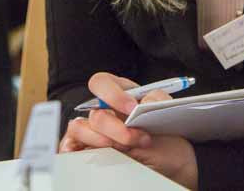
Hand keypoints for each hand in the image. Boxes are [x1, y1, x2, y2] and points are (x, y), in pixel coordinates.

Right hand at [59, 73, 199, 187]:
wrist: (171, 159)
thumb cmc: (165, 132)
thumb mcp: (167, 112)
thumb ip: (158, 100)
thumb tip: (146, 100)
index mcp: (120, 93)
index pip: (101, 83)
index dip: (113, 94)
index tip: (132, 109)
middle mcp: (104, 109)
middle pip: (95, 113)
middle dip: (116, 128)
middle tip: (135, 138)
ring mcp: (94, 130)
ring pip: (80, 128)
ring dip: (101, 140)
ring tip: (126, 148)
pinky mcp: (88, 148)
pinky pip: (72, 146)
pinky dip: (76, 149)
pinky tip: (95, 153)